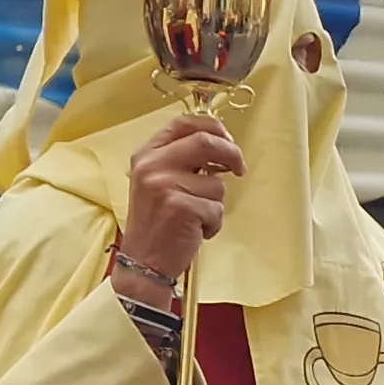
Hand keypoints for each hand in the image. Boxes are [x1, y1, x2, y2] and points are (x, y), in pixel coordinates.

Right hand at [119, 115, 242, 287]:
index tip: (228, 139)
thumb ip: (182, 160)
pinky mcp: (180, 207)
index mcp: (147, 154)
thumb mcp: (159, 181)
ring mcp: (164, 185)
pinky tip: (195, 231)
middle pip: (205, 141)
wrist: (144, 262)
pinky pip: (216, 209)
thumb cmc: (158, 223)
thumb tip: (222, 144)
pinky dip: (213, 223)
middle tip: (239, 168)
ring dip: (216, 204)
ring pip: (216, 183)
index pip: (184, 122)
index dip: (213, 126)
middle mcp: (152, 165)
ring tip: (195, 217)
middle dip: (231, 154)